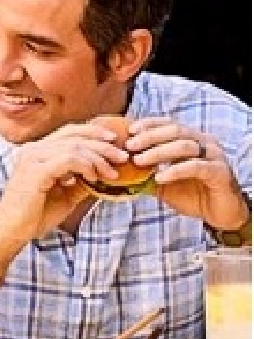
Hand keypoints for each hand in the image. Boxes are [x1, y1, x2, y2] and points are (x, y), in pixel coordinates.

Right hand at [0, 118, 128, 247]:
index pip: (69, 132)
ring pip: (73, 146)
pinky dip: (85, 165)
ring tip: (112, 172)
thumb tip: (107, 174)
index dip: (94, 132)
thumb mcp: (66, 195)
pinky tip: (94, 177)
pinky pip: (68, 160)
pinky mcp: (35, 171)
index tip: (115, 141)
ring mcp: (32, 158)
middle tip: (123, 156)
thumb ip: (82, 181)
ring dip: (98, 157)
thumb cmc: (35, 215)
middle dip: (102, 144)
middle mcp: (33, 149)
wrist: (12, 231)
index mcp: (37, 151)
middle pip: (74, 135)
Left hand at [124, 116, 249, 228]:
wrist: (220, 214)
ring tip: (139, 161)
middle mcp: (204, 143)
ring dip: (158, 152)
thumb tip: (119, 169)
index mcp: (192, 139)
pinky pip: (196, 167)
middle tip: (130, 146)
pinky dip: (175, 170)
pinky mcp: (220, 172)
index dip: (149, 124)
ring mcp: (214, 156)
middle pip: (175, 131)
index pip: (169, 124)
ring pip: (184, 146)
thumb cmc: (192, 195)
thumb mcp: (163, 183)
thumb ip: (146, 173)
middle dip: (150, 137)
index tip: (129, 131)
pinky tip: (160, 177)